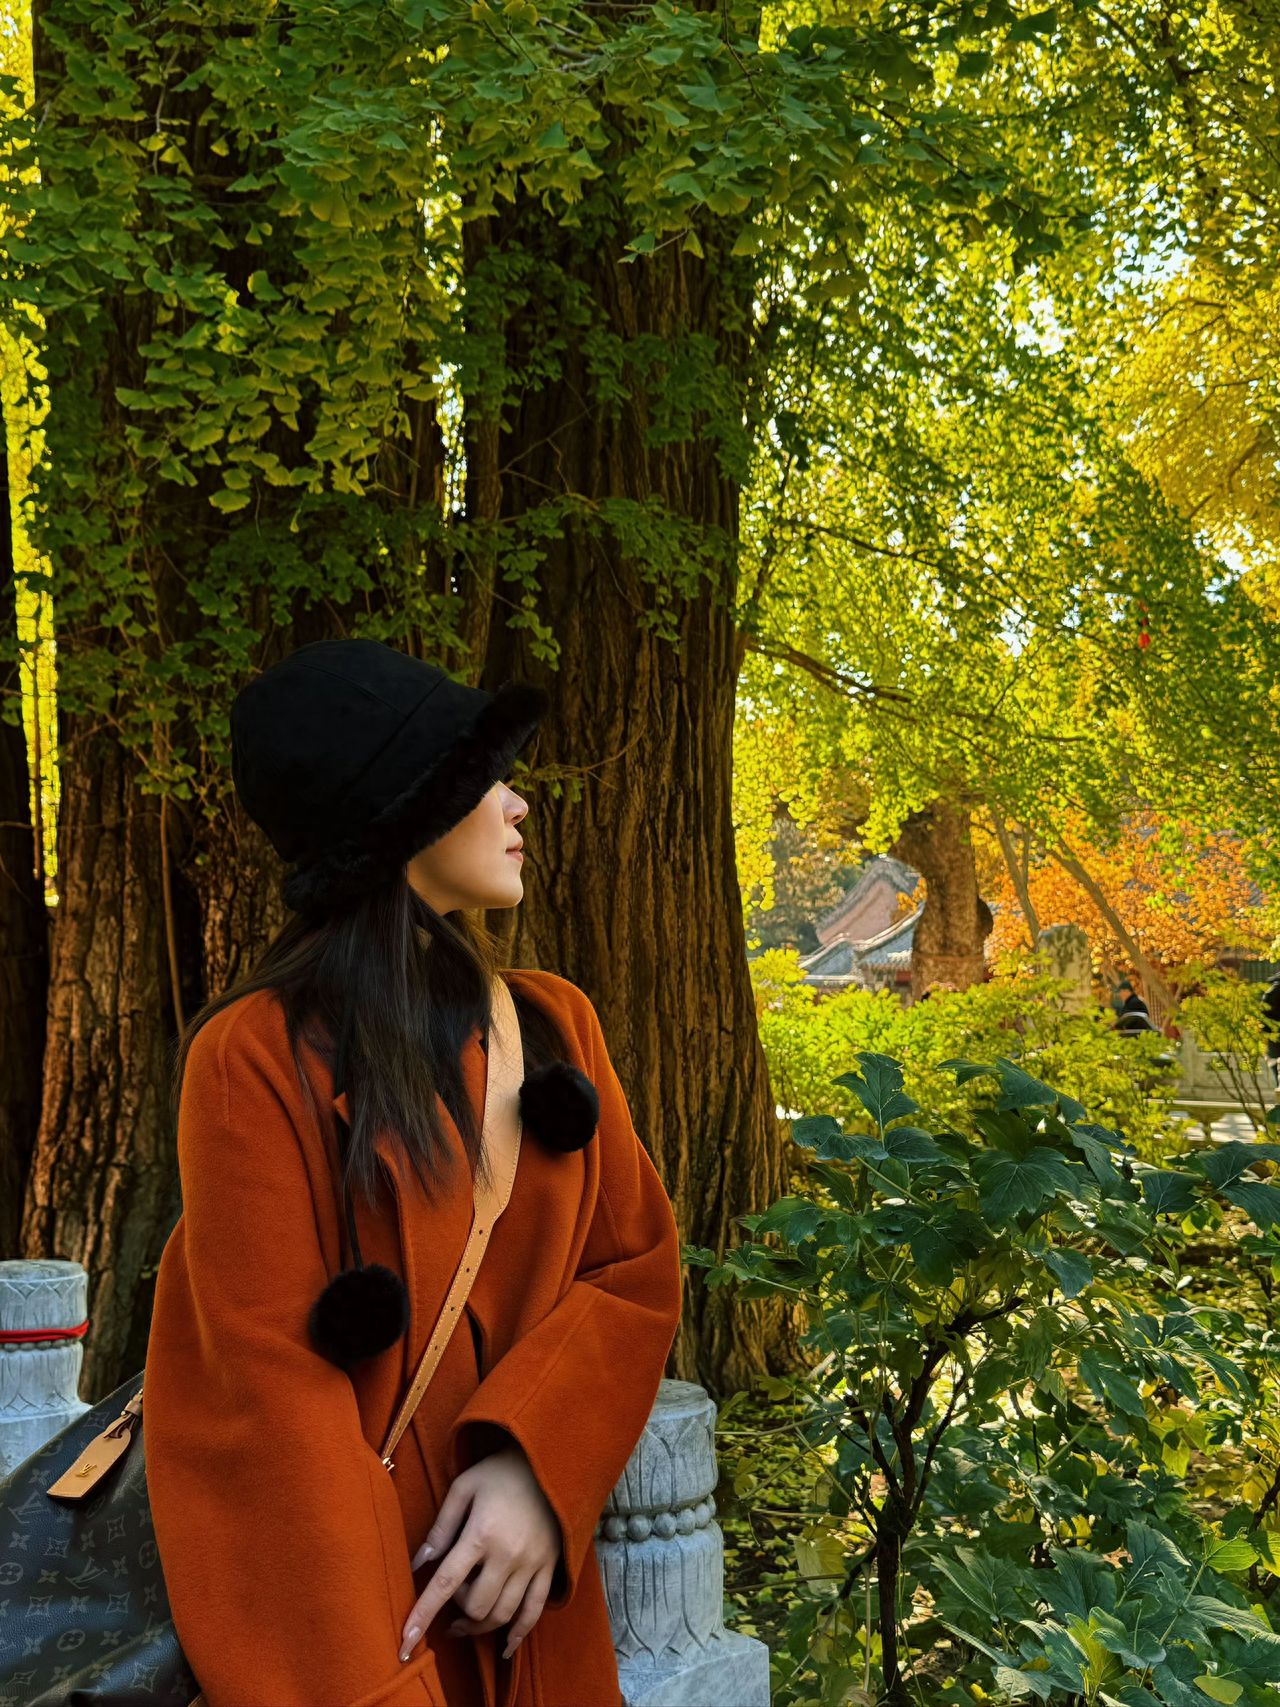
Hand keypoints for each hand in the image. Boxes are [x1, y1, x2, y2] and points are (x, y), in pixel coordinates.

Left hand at [399, 1442, 560, 1663]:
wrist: (552, 1460)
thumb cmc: (500, 1471)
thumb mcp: (464, 1487)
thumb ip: (441, 1527)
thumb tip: (418, 1563)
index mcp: (481, 1533)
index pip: (445, 1583)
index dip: (423, 1614)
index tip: (405, 1643)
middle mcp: (508, 1554)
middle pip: (476, 1606)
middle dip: (456, 1610)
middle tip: (454, 1591)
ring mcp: (532, 1564)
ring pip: (502, 1615)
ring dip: (479, 1624)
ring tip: (466, 1618)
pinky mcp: (549, 1567)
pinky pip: (534, 1611)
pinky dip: (518, 1633)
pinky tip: (504, 1646)